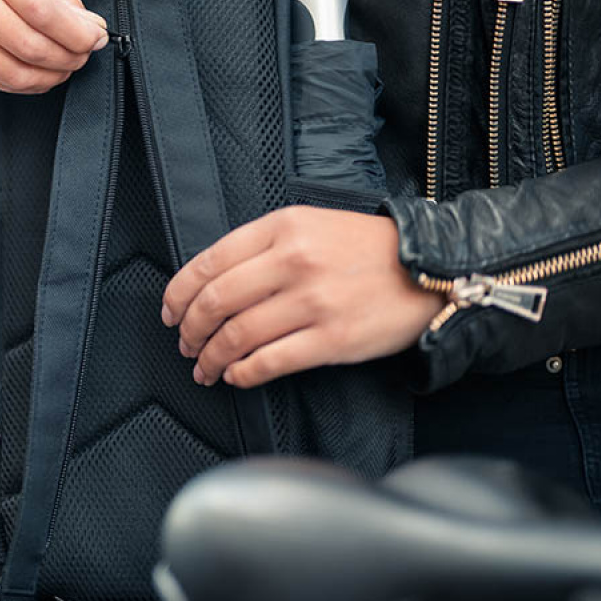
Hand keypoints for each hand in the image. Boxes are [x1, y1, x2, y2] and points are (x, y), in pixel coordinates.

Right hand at [0, 0, 108, 93]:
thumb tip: (92, 30)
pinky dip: (29, 85)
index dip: (76, 34)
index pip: (41, 11)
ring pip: (13, 73)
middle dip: (68, 58)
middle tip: (83, 54)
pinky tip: (42, 72)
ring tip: (66, 66)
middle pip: (29, 46)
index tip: (97, 39)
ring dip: (51, 77)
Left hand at [160, 206, 446, 387]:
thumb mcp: (310, 224)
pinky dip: (243, 373)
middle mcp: (293, 261)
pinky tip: (236, 376)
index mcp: (282, 227)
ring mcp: (313, 302)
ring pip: (238, 336)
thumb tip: (211, 282)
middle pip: (216, 302)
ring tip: (205, 368)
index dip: (179, 293)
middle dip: (190, 330)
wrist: (430, 267)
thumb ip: (262, 246)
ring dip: (211, 357)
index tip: (170, 312)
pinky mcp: (332, 339)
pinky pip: (270, 362)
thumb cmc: (364, 248)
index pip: (209, 262)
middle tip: (186, 345)